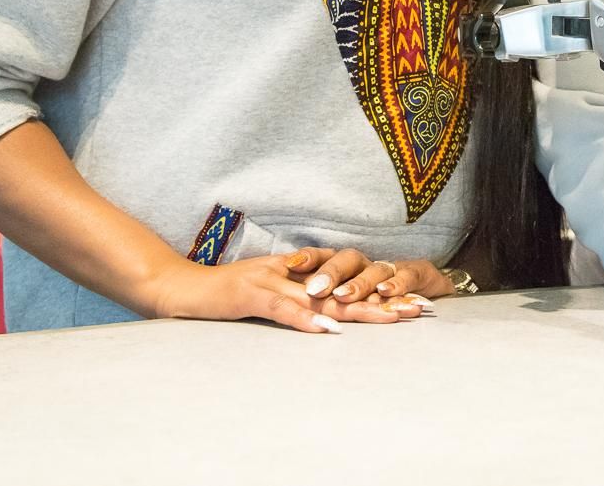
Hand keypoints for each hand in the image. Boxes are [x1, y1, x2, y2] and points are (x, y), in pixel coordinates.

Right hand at [145, 252, 417, 332]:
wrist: (185, 288)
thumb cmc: (226, 293)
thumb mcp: (270, 291)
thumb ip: (298, 298)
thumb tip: (329, 313)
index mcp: (301, 272)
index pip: (349, 283)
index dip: (382, 293)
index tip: (414, 303)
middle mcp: (294, 274)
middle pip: (347, 289)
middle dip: (384, 299)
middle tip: (418, 310)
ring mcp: (274, 282)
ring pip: (324, 297)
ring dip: (358, 309)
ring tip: (389, 318)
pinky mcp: (253, 295)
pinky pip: (285, 309)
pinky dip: (307, 320)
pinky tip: (330, 329)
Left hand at [286, 247, 455, 306]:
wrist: (424, 283)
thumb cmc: (377, 291)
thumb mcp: (348, 292)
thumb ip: (320, 294)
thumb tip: (283, 299)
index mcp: (347, 265)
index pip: (325, 255)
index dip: (309, 257)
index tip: (290, 263)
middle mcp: (367, 263)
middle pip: (347, 260)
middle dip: (330, 274)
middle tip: (314, 290)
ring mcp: (391, 269)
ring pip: (374, 270)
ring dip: (359, 283)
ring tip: (343, 296)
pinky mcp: (417, 275)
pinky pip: (408, 276)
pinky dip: (397, 284)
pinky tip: (387, 291)